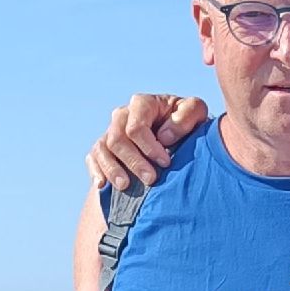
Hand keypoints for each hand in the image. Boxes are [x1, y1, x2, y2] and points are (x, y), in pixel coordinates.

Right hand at [87, 92, 209, 191]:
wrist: (175, 134)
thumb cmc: (186, 122)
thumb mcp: (195, 112)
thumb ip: (186, 116)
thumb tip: (164, 136)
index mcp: (142, 104)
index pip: (136, 126)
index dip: (150, 146)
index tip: (166, 162)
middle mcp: (122, 115)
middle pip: (117, 139)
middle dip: (134, 161)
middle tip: (151, 180)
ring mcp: (110, 131)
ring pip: (103, 149)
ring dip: (113, 169)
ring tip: (125, 186)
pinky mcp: (103, 148)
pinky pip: (94, 158)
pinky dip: (97, 171)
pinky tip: (103, 185)